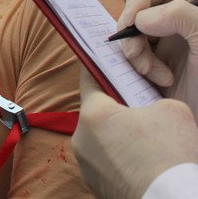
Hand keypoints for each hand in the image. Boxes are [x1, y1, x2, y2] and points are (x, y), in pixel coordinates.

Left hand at [72, 69, 197, 198]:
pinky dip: (123, 160)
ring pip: (103, 140)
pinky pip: (108, 164)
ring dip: (121, 137)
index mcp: (93, 114)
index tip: (112, 67)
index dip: (103, 70)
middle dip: (120, 110)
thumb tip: (150, 108)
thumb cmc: (169, 155)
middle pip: (98, 113)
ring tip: (149, 143)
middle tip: (144, 110)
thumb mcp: (172, 110)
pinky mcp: (96, 185)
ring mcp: (87, 165)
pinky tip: (145, 163)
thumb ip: (153, 99)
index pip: (90, 79)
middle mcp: (81, 139)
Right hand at [118, 0, 197, 112]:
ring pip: (133, 34)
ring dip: (136, 53)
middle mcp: (181, 23)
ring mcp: (169, 44)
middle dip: (134, 33)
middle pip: (141, 10)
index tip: (131, 21)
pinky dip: (139, 67)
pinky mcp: (157, 64)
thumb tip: (141, 18)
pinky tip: (156, 80)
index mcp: (197, 9)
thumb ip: (180, 16)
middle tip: (134, 54)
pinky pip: (133, 56)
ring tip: (150, 73)